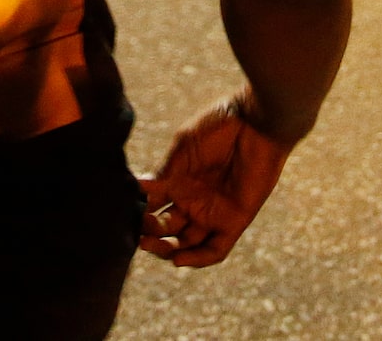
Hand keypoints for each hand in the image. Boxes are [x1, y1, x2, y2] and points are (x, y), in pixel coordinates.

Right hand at [138, 93, 294, 267]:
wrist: (255, 121)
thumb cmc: (218, 127)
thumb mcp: (184, 149)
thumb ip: (164, 173)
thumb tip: (137, 189)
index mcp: (178, 182)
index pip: (153, 208)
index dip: (140, 214)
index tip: (125, 213)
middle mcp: (194, 201)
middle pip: (167, 230)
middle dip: (150, 235)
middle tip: (139, 234)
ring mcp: (213, 212)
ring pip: (187, 243)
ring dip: (168, 249)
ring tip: (150, 245)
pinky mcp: (235, 221)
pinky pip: (216, 249)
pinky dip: (198, 259)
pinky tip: (178, 259)